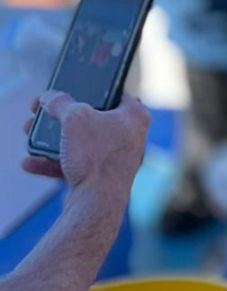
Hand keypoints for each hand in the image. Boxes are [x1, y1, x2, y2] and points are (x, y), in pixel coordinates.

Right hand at [22, 92, 149, 200]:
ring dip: (52, 139)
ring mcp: (117, 157)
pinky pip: (75, 164)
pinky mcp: (102, 176)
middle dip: (61, 117)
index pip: (112, 91)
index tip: (68, 88)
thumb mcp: (75, 118)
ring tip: (28, 135)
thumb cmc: (95, 155)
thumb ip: (60, 102)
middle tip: (41, 113)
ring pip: (79, 142)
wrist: (97, 203)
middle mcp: (131, 134)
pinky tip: (30, 162)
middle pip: (90, 118)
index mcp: (134, 114)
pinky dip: (53, 162)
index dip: (88, 87)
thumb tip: (49, 97)